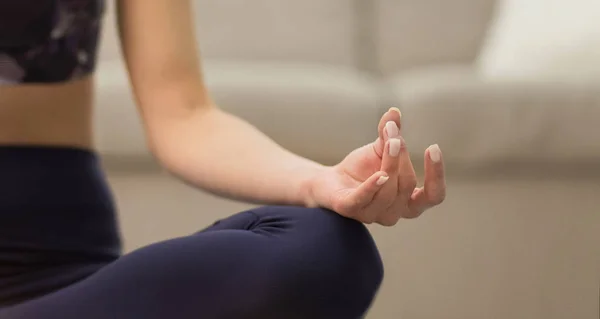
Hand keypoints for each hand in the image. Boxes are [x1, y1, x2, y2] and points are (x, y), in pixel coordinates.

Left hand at [308, 108, 445, 225]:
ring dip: (390, 163)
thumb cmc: (362, 168)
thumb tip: (394, 112)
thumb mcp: (380, 149)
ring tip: (388, 140)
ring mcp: (373, 215)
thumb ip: (390, 135)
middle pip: (407, 184)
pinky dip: (373, 187)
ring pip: (388, 192)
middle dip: (401, 157)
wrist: (330, 179)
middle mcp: (395, 213)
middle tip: (394, 135)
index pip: (434, 196)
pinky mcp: (350, 210)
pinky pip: (364, 200)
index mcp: (409, 202)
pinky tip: (380, 174)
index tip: (433, 147)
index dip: (436, 175)